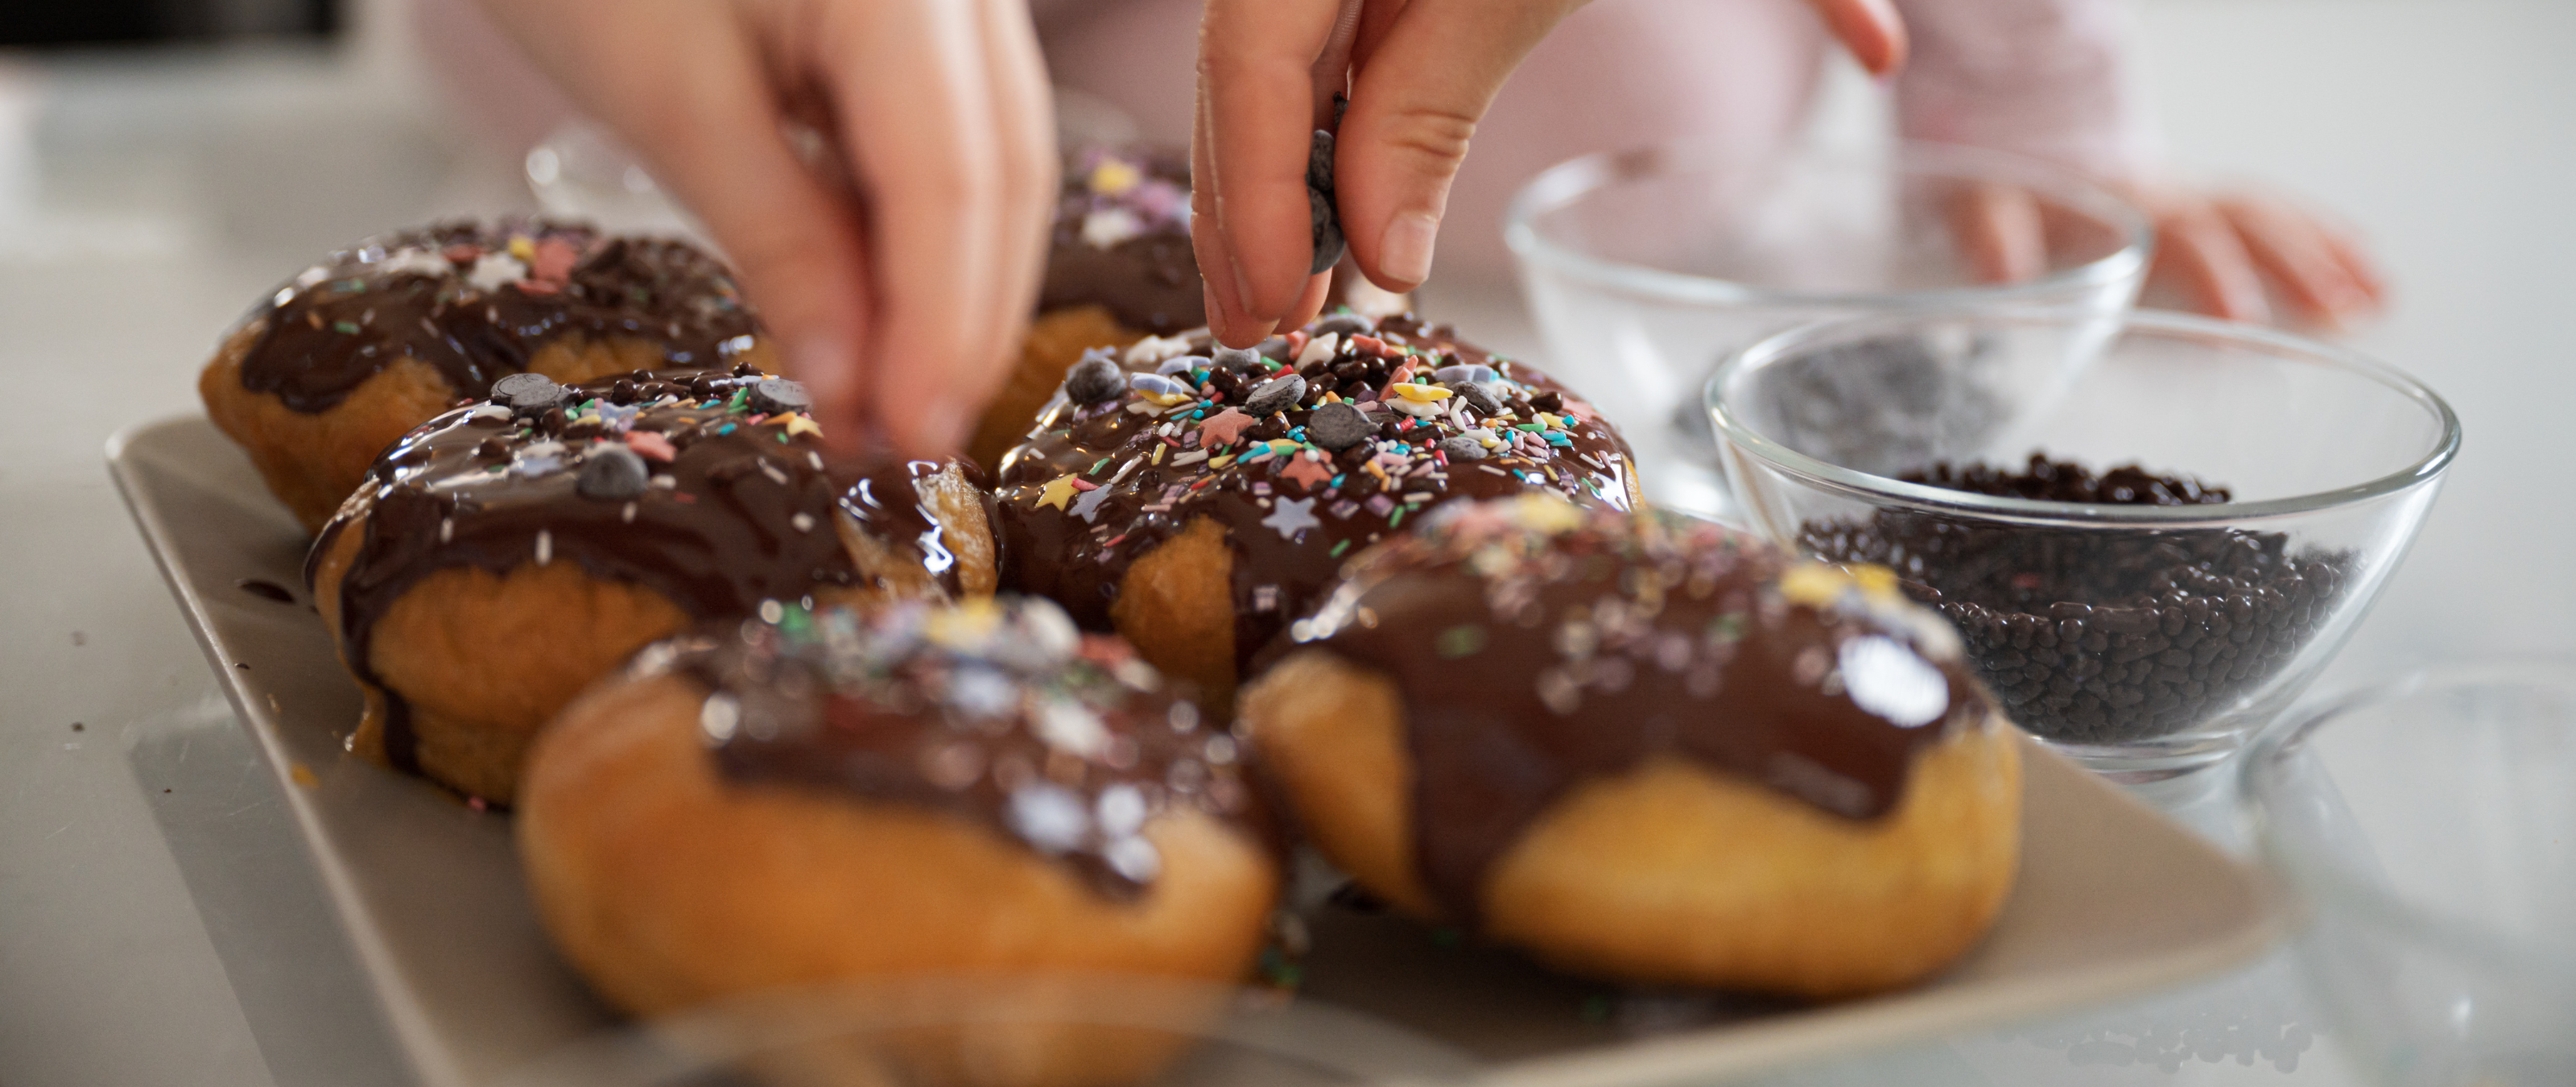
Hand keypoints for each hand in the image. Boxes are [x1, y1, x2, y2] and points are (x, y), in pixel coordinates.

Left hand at [473, 0, 1056, 454]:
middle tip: (903, 447)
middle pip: (1005, 178)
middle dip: (961, 325)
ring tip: (883, 404)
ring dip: (948, 295)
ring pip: (995, 168)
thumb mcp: (667, 98)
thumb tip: (851, 386)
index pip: (957, 179)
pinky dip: (918, 240)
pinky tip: (878, 318)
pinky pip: (949, 141)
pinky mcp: (920, 24)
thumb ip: (778, 242)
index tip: (910, 436)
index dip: (942, 324)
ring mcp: (952, 1)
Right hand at [1190, 0, 1910, 346]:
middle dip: (1255, 203)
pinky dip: (1379, 133)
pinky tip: (1374, 217)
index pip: (1247, 51)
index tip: (1270, 298)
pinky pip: (1380, 47)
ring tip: (1311, 293)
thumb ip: (1436, 105)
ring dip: (1310, 183)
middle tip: (1262, 327)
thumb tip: (1379, 256)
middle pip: (1257, 61)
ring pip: (1307, 59)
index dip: (1247, 187)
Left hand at [1951, 178, 2385, 328]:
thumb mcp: (1980, 207)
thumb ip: (1991, 232)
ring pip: (2269, 217)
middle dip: (2291, 267)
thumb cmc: (2005, 195)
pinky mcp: (2209, 211)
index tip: (2245, 319)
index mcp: (2118, 205)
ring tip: (2375, 302)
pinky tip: (2375, 283)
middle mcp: (2167, 196)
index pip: (2175, 233)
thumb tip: (2004, 269)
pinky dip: (2328, 245)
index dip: (2211, 272)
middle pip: (2241, 221)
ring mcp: (2193, 201)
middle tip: (2337, 316)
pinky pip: (2278, 219)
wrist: (2020, 148)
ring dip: (2323, 258)